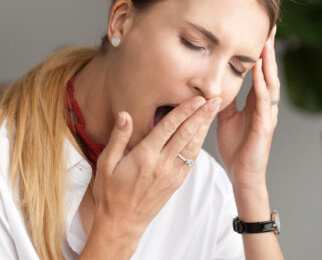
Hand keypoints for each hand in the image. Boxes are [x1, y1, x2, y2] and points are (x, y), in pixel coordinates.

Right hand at [88, 96, 220, 250]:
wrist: (122, 223)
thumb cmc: (110, 192)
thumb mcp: (106, 163)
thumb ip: (118, 137)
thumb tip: (125, 115)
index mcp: (144, 156)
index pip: (169, 127)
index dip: (184, 111)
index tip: (197, 98)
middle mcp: (161, 164)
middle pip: (186, 134)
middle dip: (202, 115)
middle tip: (215, 99)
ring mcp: (171, 174)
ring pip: (193, 146)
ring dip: (204, 128)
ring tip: (214, 111)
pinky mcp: (176, 183)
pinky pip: (190, 160)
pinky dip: (199, 144)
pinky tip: (203, 134)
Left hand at [217, 27, 279, 191]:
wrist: (242, 175)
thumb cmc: (236, 148)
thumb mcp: (224, 117)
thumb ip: (222, 99)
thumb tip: (212, 82)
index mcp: (256, 102)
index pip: (260, 71)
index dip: (261, 52)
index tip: (260, 30)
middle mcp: (266, 105)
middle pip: (270, 71)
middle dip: (269, 49)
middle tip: (271, 27)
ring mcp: (267, 114)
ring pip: (270, 83)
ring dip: (268, 63)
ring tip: (267, 43)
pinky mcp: (265, 126)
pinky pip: (264, 102)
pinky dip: (262, 85)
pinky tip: (260, 72)